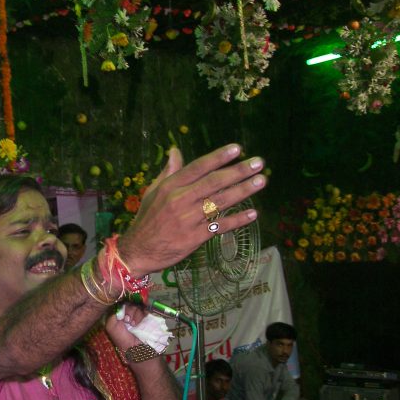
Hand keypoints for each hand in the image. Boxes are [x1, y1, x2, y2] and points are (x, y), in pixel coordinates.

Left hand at [104, 302, 145, 350]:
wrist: (137, 348)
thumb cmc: (122, 339)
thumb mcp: (111, 327)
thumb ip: (112, 314)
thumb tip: (118, 304)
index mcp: (120, 314)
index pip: (121, 302)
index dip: (121, 306)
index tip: (121, 315)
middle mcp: (130, 312)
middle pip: (130, 302)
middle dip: (128, 311)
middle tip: (127, 321)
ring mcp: (139, 314)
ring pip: (138, 305)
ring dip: (135, 314)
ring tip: (133, 325)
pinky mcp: (148, 316)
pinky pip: (146, 308)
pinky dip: (142, 314)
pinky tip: (139, 323)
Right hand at [118, 145, 264, 275]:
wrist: (137, 251)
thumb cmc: (147, 219)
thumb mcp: (152, 192)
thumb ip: (168, 172)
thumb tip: (175, 151)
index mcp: (169, 187)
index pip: (197, 167)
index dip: (218, 157)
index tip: (237, 149)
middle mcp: (179, 200)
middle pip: (213, 182)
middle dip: (238, 171)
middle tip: (258, 163)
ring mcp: (187, 219)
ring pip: (220, 202)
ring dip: (243, 191)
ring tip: (261, 181)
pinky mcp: (194, 238)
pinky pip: (219, 226)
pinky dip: (237, 220)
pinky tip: (252, 214)